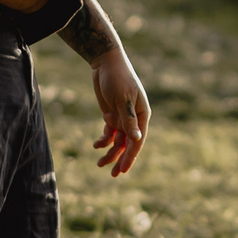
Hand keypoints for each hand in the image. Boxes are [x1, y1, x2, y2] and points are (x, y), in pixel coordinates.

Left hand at [89, 50, 151, 175]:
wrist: (105, 62)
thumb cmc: (117, 78)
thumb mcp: (123, 98)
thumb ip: (129, 119)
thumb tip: (136, 139)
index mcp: (142, 115)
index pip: (137, 141)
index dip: (130, 156)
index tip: (122, 170)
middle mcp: (134, 119)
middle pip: (128, 144)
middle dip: (120, 159)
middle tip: (113, 174)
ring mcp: (122, 117)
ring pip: (118, 141)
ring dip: (110, 153)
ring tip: (99, 165)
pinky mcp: (111, 115)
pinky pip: (109, 133)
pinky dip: (103, 140)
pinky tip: (95, 145)